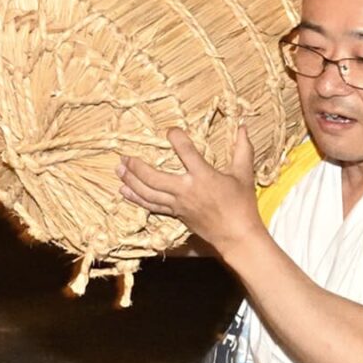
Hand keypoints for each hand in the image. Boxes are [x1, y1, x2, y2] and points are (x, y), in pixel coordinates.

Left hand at [117, 125, 259, 253]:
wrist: (236, 235)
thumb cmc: (242, 204)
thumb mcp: (244, 174)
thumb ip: (243, 149)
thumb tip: (244, 126)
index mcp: (203, 176)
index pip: (185, 152)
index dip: (176, 138)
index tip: (170, 131)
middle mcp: (186, 190)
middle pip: (153, 178)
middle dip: (136, 167)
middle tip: (124, 156)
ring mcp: (179, 204)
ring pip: (148, 193)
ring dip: (131, 181)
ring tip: (119, 170)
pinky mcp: (176, 214)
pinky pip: (152, 206)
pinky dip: (137, 199)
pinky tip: (124, 192)